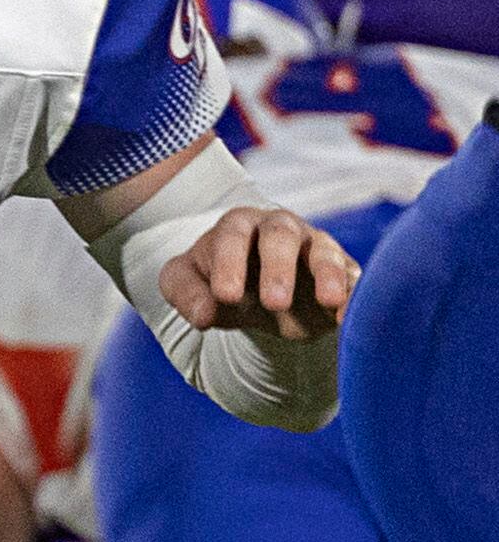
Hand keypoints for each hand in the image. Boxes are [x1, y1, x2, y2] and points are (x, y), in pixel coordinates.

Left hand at [159, 206, 358, 342]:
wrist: (258, 297)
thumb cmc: (220, 282)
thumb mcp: (187, 283)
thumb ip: (186, 294)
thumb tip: (202, 315)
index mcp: (237, 225)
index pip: (232, 237)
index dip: (229, 264)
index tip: (226, 296)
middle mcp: (280, 229)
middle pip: (280, 237)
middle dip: (278, 268)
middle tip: (273, 303)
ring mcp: (316, 247)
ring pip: (324, 252)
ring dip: (327, 274)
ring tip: (327, 301)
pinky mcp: (344, 272)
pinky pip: (354, 278)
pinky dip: (355, 294)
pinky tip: (347, 316)